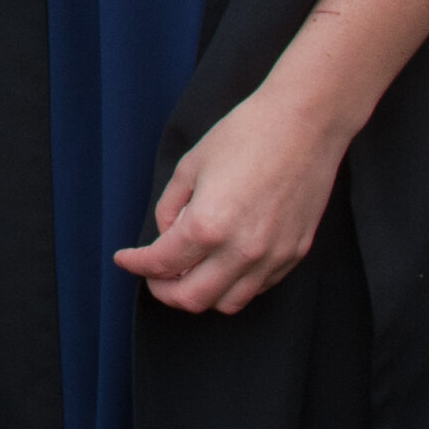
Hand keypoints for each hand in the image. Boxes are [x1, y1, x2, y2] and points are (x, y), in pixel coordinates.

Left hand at [113, 80, 349, 313]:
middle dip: (164, 291)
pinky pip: (257, 287)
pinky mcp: (295, 254)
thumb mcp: (190, 166)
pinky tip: (222, 264)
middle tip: (153, 276)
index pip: (161, 264)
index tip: (125, 259)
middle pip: (192, 299)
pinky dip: (233, 284)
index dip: (136, 264)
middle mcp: (241, 251)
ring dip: (201, 294)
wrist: (304, 125)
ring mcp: (272, 257)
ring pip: (228, 302)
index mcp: (208, 225)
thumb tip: (167, 236)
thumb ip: (170, 208)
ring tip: (188, 273)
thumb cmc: (245, 136)